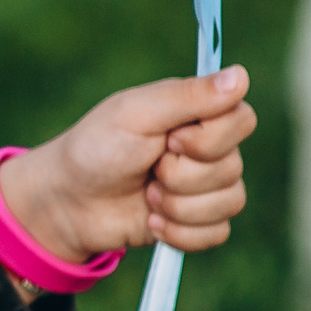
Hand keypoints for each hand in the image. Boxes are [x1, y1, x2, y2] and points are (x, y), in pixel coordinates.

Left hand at [0, 66, 255, 261]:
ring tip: (146, 194)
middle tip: (148, 167)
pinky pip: (217, 233)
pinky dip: (178, 232)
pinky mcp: (198, 221)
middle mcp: (209, 147)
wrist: (68, 202)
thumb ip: (188, 96)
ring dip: (177, 206)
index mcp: (198, 113)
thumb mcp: (135, 114)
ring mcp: (206, 186)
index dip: (206, 138)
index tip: (168, 139)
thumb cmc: (96, 149)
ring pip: (229, 203)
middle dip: (181, 176)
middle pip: (233, 167)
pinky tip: (151, 220)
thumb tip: (241, 76)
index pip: (243, 120)